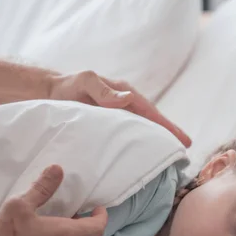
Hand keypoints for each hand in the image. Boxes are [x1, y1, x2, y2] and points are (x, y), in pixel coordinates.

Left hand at [48, 71, 190, 146]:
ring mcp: (119, 114)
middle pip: (152, 120)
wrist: (49, 92)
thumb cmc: (67, 86)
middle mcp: (125, 103)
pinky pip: (131, 132)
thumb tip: (128, 98)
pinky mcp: (110, 123)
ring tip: (172, 153)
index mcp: (124, 93)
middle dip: (169, 133)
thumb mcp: (84, 82)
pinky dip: (142, 140)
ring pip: (143, 127)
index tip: (182, 139)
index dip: (167, 125)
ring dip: (158, 138)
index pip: (150, 111)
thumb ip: (103, 90)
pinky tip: (146, 152)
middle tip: (185, 149)